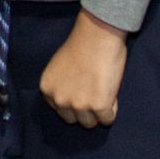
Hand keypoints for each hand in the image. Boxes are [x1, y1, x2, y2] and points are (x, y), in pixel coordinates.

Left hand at [38, 8, 128, 127]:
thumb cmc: (80, 45)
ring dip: (98, 111)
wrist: (97, 36)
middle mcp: (59, 100)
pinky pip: (108, 119)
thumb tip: (71, 98)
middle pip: (75, 119)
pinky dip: (112, 109)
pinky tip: (110, 92)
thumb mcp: (59, 67)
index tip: (81, 88)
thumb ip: (62, 85)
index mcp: (47, 89)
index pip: (60, 110)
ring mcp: (78, 105)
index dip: (74, 100)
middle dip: (85, 110)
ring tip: (102, 90)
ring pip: (91, 123)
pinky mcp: (98, 106)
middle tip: (93, 91)